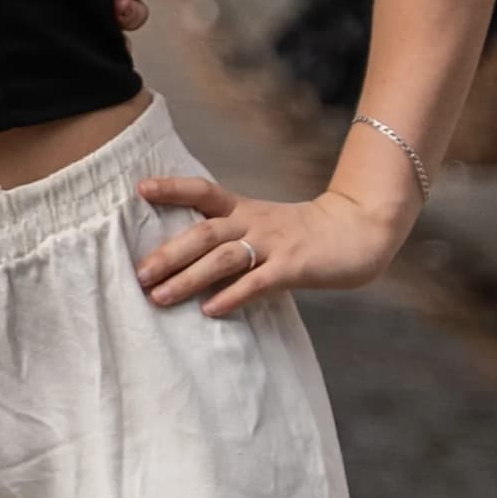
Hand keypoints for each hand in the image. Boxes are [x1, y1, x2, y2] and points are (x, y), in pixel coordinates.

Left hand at [133, 161, 407, 314]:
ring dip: (189, 278)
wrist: (358, 232)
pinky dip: (232, 295)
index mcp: (244, 209)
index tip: (140, 188)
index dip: (172, 188)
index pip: (202, 191)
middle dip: (168, 254)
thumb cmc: (302, 235)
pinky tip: (210, 310)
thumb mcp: (262, 226)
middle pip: (203, 233)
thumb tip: (181, 259)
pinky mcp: (294, 267)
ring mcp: (274, 244)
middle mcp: (254, 222)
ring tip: (160, 296)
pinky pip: (258, 282)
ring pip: (224, 258)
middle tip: (138, 274)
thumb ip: (229, 238)